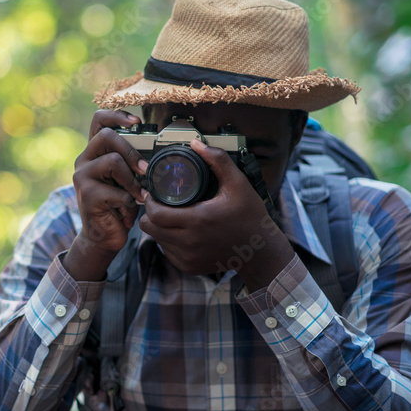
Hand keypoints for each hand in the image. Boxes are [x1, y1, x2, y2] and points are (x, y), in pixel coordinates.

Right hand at [65, 110, 148, 280]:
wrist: (104, 236)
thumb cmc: (118, 205)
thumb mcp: (126, 179)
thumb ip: (132, 163)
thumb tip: (159, 151)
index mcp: (94, 152)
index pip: (99, 120)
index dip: (117, 115)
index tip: (137, 123)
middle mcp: (84, 160)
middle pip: (106, 137)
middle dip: (131, 151)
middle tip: (144, 170)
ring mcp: (82, 177)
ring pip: (113, 162)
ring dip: (132, 181)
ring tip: (139, 196)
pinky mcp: (87, 196)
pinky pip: (117, 192)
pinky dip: (129, 205)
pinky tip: (127, 214)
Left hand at [138, 138, 294, 289]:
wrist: (260, 251)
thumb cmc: (250, 216)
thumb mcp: (238, 183)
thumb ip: (218, 160)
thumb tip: (196, 143)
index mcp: (197, 220)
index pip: (155, 214)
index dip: (150, 203)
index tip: (154, 194)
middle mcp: (189, 242)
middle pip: (149, 228)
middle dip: (150, 214)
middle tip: (159, 203)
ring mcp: (188, 257)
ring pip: (156, 240)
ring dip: (158, 228)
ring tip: (169, 216)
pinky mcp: (189, 267)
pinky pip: (166, 252)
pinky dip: (168, 241)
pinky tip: (179, 231)